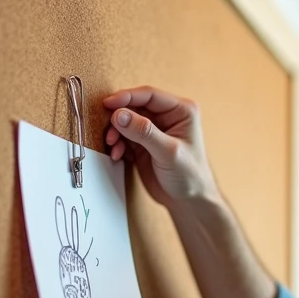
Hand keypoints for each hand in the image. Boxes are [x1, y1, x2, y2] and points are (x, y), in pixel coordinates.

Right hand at [102, 86, 220, 209]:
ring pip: (126, 121)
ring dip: (116, 132)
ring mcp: (154, 130)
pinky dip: (118, 144)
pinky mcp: (143, 144)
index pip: (149, 95)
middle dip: (119, 118)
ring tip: (113, 145)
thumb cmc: (190, 176)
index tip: (108, 104)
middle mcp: (167, 117)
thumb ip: (144, 132)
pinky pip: (124, 136)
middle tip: (109, 132)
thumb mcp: (168, 152)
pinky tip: (118, 155)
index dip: (127, 97)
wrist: (188, 201)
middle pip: (135, 107)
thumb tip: (119, 115)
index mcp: (181, 111)